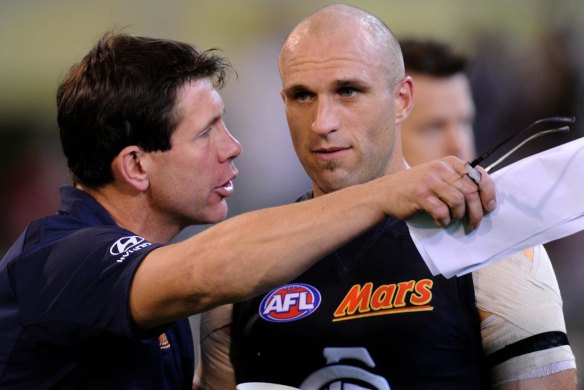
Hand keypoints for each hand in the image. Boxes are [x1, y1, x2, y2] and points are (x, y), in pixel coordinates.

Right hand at [380, 156, 495, 229]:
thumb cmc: (415, 187)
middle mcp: (441, 168)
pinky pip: (442, 210)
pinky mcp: (420, 194)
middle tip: (474, 224)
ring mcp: (430, 181)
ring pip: (458, 202)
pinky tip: (440, 221)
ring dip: (459, 216)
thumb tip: (484, 196)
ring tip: (453, 220)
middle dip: (477, 211)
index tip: (489, 207)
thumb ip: (457, 180)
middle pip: (471, 191)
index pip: (478, 175)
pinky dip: (444, 220)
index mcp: (449, 162)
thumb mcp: (438, 176)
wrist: (385, 193)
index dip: (489, 192)